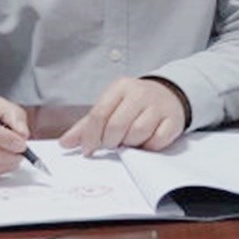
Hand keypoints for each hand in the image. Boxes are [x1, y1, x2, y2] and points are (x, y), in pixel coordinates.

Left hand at [60, 77, 185, 155]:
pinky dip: (149, 146)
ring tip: (129, 141)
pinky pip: (158, 140)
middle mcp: (139, 93)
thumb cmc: (133, 104)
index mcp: (120, 88)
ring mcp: (158, 106)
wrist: (169, 95)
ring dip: (130, 143)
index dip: (90, 136)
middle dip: (110, 141)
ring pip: (138, 132)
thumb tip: (64, 143)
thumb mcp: (110, 106)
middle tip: (112, 145)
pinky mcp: (174, 120)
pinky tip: (145, 142)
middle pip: (117, 125)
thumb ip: (87, 125)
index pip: (99, 114)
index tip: (87, 150)